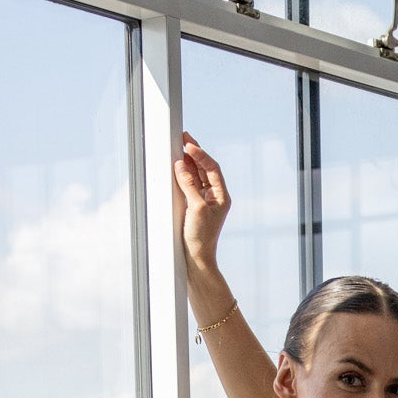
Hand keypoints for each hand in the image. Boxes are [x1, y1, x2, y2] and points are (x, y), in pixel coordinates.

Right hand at [173, 132, 230, 272]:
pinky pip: (189, 186)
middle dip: (194, 153)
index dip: (201, 154)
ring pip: (196, 175)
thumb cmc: (201, 238)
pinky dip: (183, 175)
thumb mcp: (195, 208)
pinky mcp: (193, 207)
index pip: (212, 168)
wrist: (197, 259)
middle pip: (205, 168)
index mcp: (221, 196)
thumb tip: (181, 164)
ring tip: (178, 148)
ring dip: (188, 162)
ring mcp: (204, 201)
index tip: (188, 144)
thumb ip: (189, 185)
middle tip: (183, 137)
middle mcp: (214, 197)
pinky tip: (176, 166)